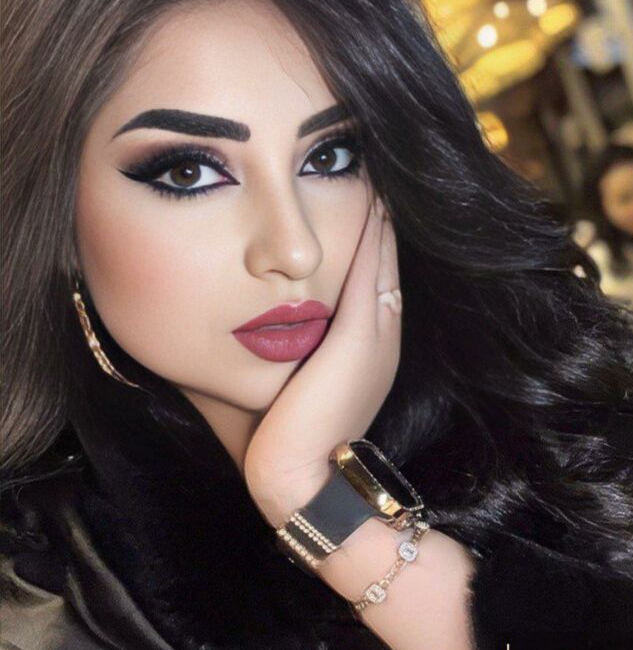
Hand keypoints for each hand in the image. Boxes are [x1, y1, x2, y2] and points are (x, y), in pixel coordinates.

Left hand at [243, 198, 401, 525]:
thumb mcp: (276, 385)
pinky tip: (371, 197)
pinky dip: (374, 235)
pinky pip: (372, 272)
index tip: (351, 199)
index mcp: (360, 346)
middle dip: (373, 217)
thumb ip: (269, 350)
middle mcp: (377, 335)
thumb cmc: (274, 437)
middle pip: (379, 261)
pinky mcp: (363, 339)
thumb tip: (236, 321)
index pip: (363, 277)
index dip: (360, 239)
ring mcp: (376, 335)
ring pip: (380, 259)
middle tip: (369, 168)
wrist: (295, 481)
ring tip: (373, 169)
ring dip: (377, 216)